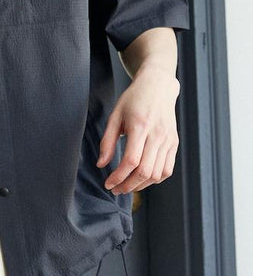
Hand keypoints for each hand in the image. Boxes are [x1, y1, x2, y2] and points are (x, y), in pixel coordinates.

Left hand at [96, 64, 180, 193]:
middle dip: (128, 185)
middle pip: (145, 171)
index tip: (108, 183)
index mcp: (140, 127)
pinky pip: (167, 169)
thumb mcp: (115, 115)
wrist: (158, 86)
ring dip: (140, 185)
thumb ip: (107, 141)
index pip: (131, 161)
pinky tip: (142, 179)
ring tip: (126, 186)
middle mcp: (157, 135)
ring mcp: (168, 140)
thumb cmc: (133, 99)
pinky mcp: (174, 143)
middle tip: (115, 189)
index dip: (118, 176)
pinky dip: (155, 179)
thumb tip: (101, 164)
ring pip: (157, 174)